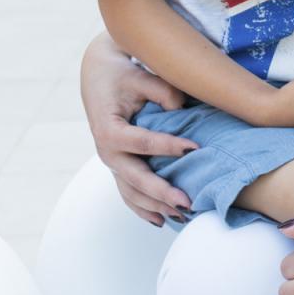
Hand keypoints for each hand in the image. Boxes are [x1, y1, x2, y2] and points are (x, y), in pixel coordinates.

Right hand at [80, 33, 196, 225]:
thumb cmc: (121, 74)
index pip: (142, 143)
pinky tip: (160, 220)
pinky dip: (143, 209)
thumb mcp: (140, 76)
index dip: (169, 147)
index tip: (195, 149)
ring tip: (182, 215)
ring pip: (132, 192)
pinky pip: (128, 194)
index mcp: (109, 130)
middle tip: (187, 201)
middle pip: (135, 178)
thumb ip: (161, 91)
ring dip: (155, 206)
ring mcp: (111, 163)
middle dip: (161, 192)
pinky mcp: (117, 167)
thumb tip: (181, 108)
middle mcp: (106, 152)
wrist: (98, 74)